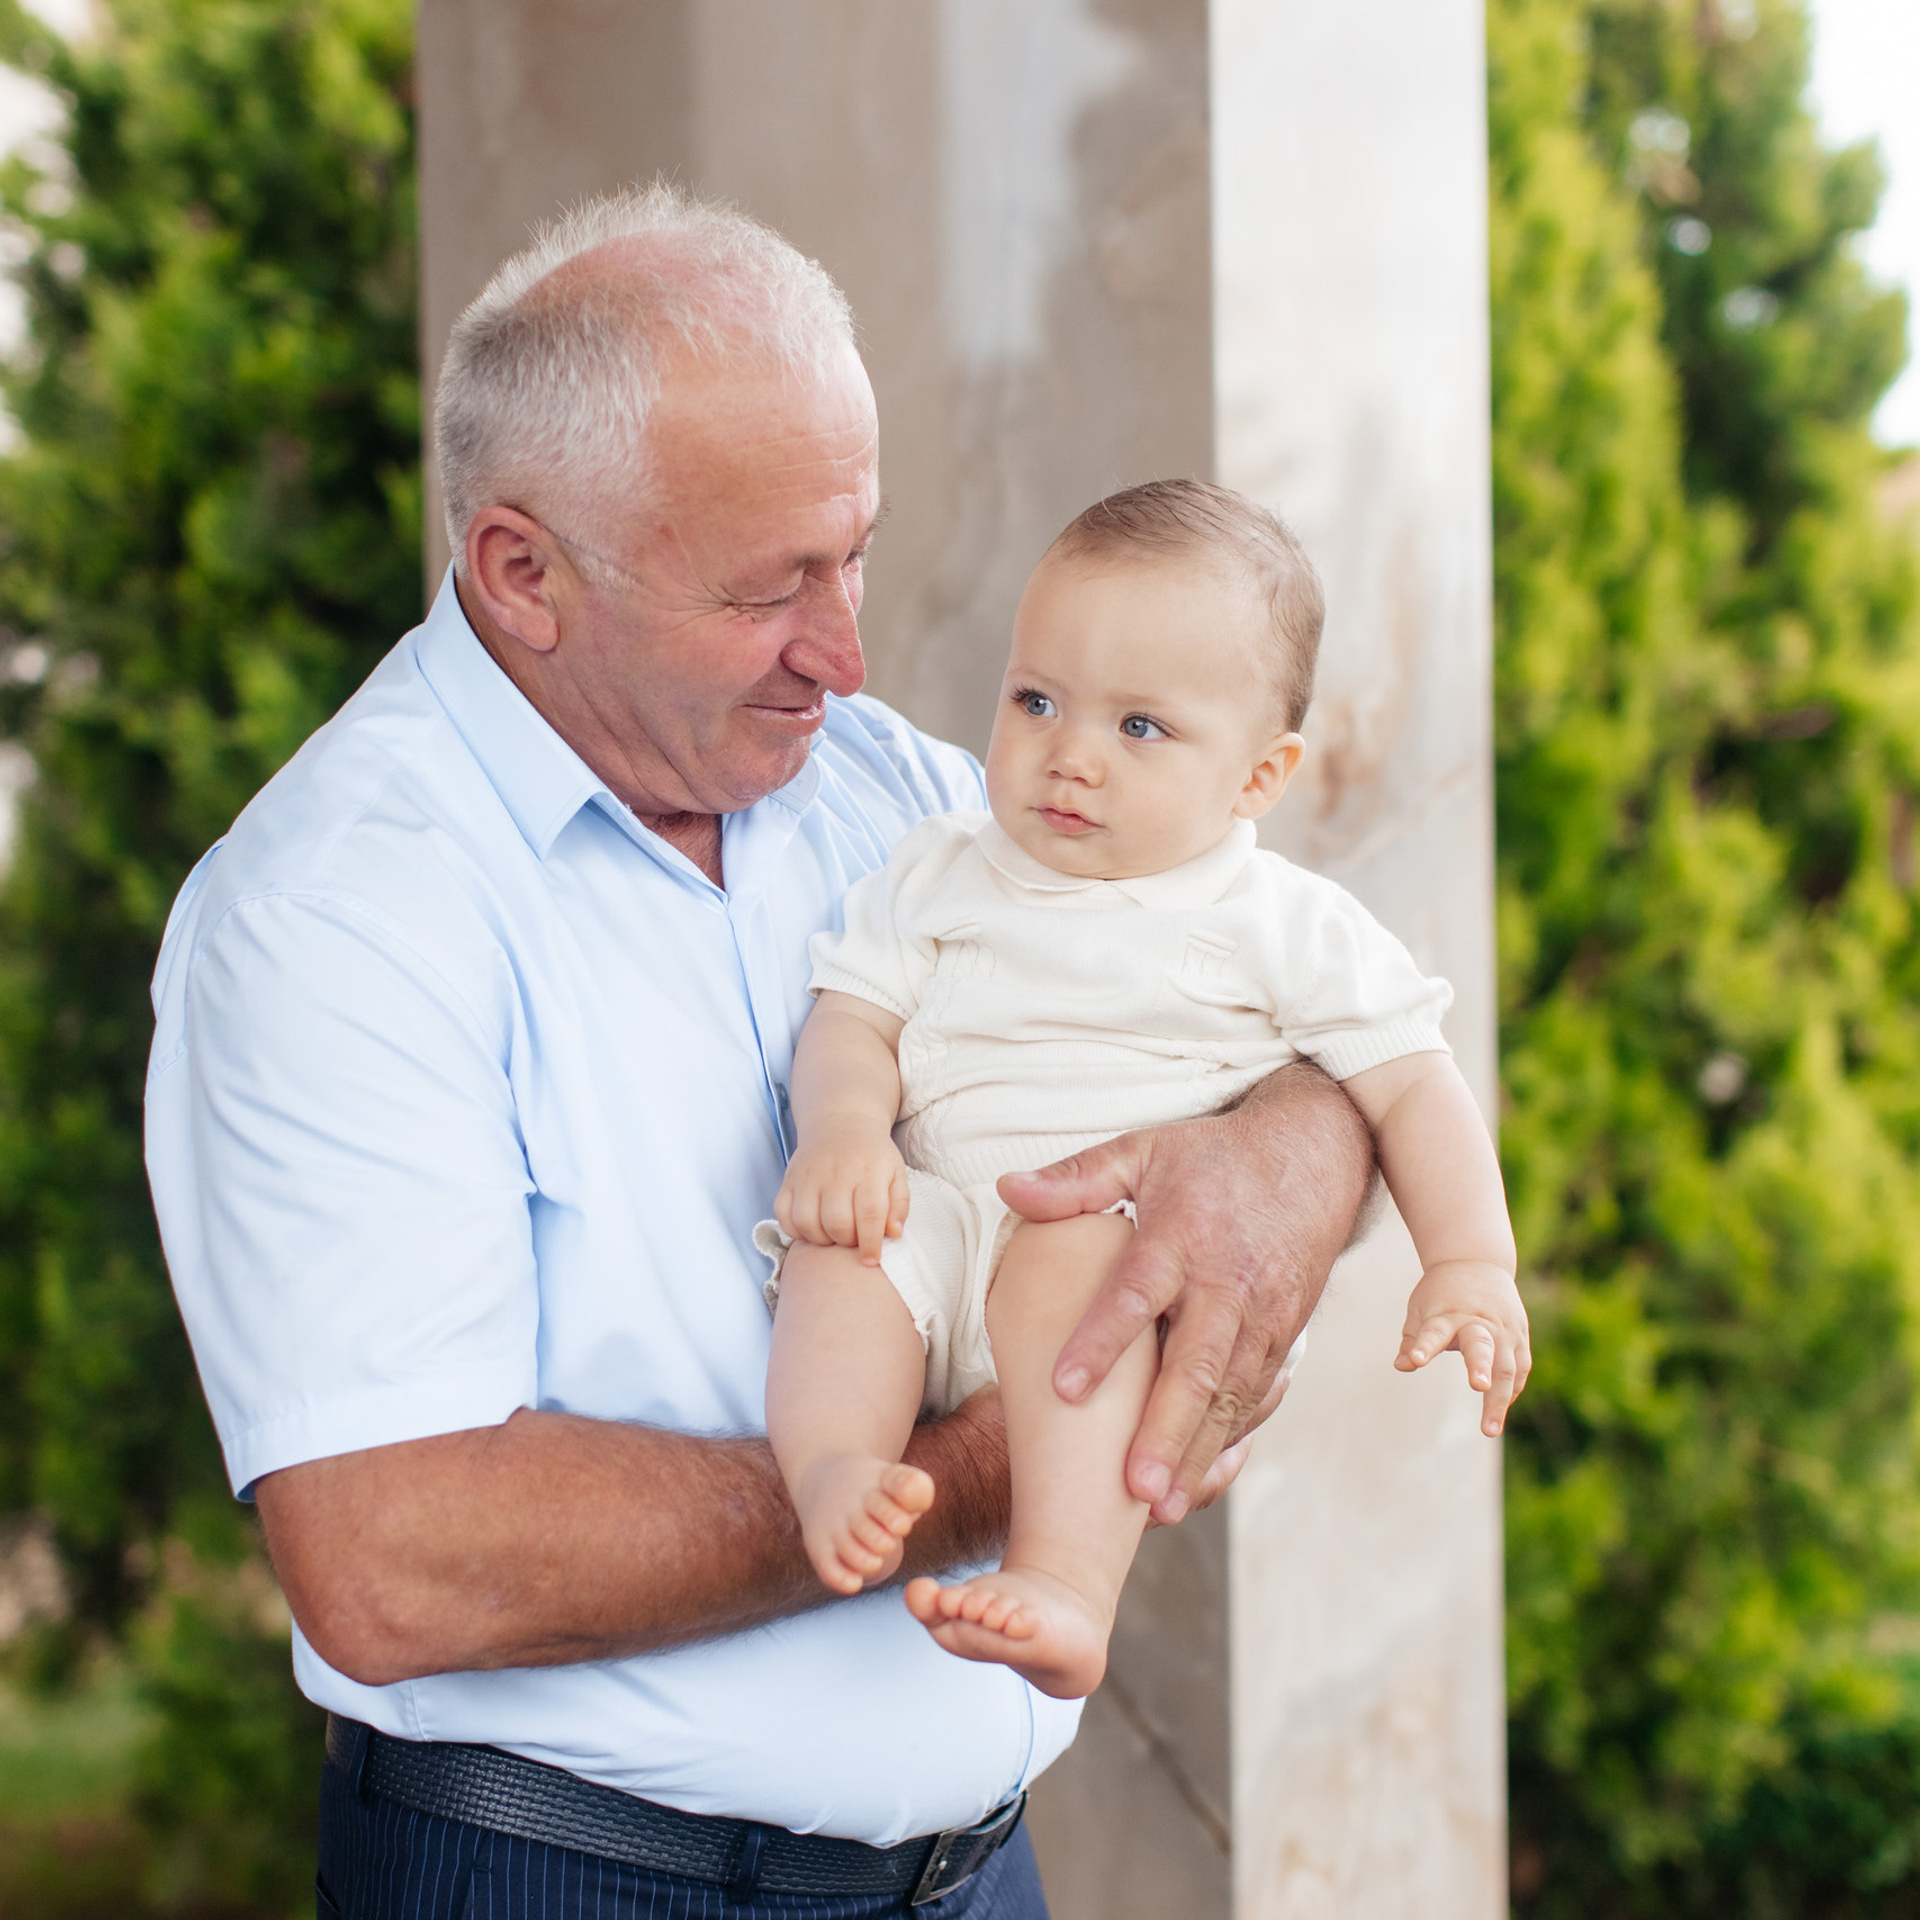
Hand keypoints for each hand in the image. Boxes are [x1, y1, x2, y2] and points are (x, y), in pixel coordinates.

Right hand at [775, 1123, 909, 1263]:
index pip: (869, 1214)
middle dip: (846, 1241)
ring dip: (822, 1239)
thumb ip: (899, 1205)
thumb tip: (894, 1234)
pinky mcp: (788, 1180)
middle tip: (853, 1239)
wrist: (841, 1123)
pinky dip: (796, 1230)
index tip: (871, 1259)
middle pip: (836, 1223)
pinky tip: (812, 1228)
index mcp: (868, 1171)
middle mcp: (836, 1173)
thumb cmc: (872, 1155)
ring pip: (808, 1223)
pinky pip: (784, 1215)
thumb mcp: (896, 1173)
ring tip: (833, 1234)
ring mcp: (808, 1176)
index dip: (870, 1243)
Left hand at [997, 1062, 1372, 1525]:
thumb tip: (1007, 1189)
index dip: (1101, 1343)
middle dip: (1164, 1432)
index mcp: (1181, 1236)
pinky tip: (1201, 1480)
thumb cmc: (1213, 1157)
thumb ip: (1077, 1179)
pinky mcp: (1286, 1335)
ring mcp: (1263, 1314)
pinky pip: (1259, 1396)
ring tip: (1161, 1506)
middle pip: (1195, 1366)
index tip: (1063, 1389)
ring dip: (1197, 1453)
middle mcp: (1226, 1283)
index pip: (1136, 1295)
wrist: (1314, 1154)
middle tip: (1132, 1490)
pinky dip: (1232, 1441)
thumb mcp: (1143, 1151)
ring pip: (1230, 1396)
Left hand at [1396, 1259, 1530, 1435]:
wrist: (1476, 1261)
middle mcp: (1480, 1322)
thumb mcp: (1420, 1308)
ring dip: (1500, 1400)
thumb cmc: (1441, 1292)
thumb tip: (1402, 1366)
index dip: (1424, 1346)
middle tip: (1478, 1387)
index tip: (1416, 1360)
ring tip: (1489, 1429)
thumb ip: (1413, 1340)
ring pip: (1507, 1367)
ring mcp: (1504, 1330)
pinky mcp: (1520, 1337)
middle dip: (1481, 1367)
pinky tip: (1499, 1411)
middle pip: (1482, 1346)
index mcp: (1448, 1313)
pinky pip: (1519, 1370)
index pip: (1434, 1331)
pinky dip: (1511, 1391)